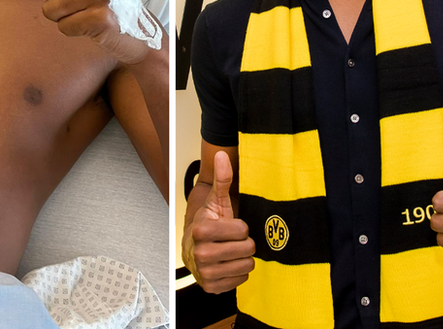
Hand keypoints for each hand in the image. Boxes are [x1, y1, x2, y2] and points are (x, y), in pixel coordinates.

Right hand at [182, 151, 254, 293]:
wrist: (194, 249)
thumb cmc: (209, 224)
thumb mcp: (217, 200)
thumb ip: (222, 179)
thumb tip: (221, 155)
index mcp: (201, 230)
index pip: (242, 230)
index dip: (241, 227)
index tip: (230, 226)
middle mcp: (201, 254)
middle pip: (247, 249)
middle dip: (244, 243)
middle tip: (233, 240)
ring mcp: (205, 273)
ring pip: (247, 265)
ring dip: (243, 258)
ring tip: (231, 251)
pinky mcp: (211, 287)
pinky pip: (241, 280)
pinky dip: (238, 272)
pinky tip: (229, 264)